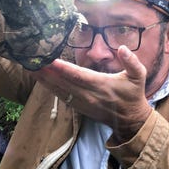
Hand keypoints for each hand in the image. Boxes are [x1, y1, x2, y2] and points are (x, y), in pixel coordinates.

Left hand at [32, 46, 152, 142]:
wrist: (130, 120)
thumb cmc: (133, 94)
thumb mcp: (138, 76)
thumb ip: (132, 62)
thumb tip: (124, 48)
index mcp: (101, 85)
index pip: (78, 76)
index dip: (62, 68)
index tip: (49, 60)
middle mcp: (88, 94)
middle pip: (63, 82)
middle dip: (46, 71)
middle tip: (30, 60)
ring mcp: (81, 102)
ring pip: (58, 89)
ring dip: (43, 79)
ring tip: (29, 67)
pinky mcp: (78, 106)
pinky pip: (60, 96)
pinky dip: (49, 87)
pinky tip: (40, 79)